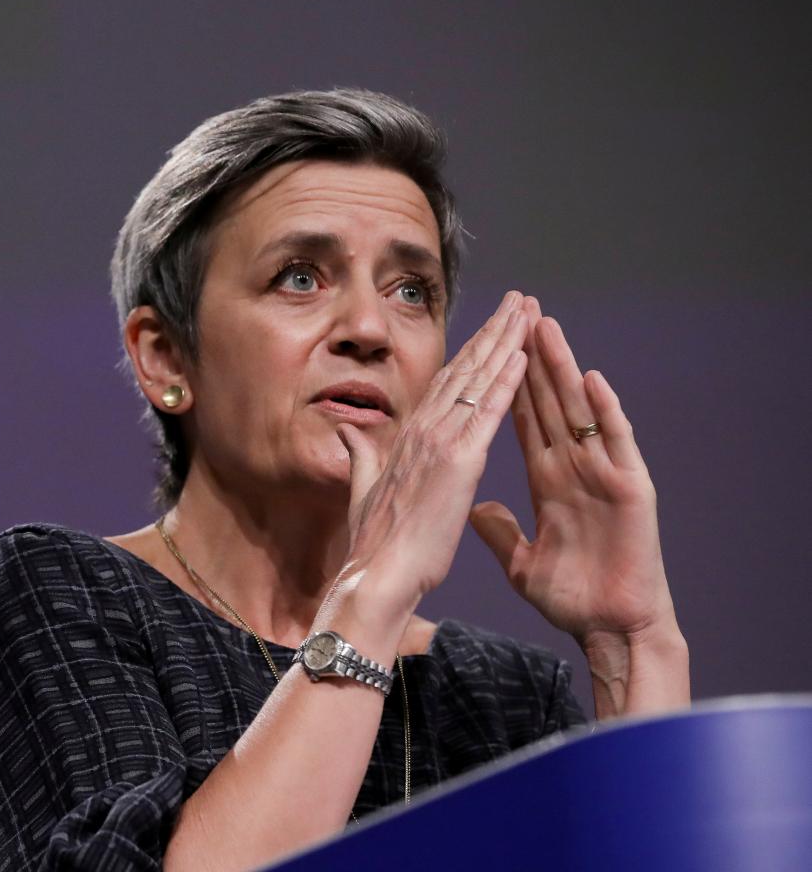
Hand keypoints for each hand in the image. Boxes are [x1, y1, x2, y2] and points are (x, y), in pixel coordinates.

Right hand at [333, 291, 529, 615]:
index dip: (471, 350)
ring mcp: (441, 442)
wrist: (376, 575)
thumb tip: (346, 428)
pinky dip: (507, 380)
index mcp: (406, 436)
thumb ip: (360, 453)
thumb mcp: (363, 489)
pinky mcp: (459, 462)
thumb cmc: (374, 544)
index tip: (492, 325)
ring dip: (507, 342)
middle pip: (466, 369)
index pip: (446, 383)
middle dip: (495, 331)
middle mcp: (423, 430)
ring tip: (528, 311)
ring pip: (480, 380)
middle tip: (520, 299)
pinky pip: (489, 412)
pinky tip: (524, 354)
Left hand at [470, 299, 676, 643]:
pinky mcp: (630, 490)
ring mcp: (603, 473)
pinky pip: (616, 444)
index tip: (486, 344)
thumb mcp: (521, 560)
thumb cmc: (572, 597)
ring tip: (545, 327)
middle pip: (547, 402)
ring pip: (579, 411)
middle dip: (530, 357)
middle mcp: (575, 467)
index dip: (504, 381)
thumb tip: (475, 508)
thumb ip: (500, 530)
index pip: (520, 418)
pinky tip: (591, 381)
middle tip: (516, 311)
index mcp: (548, 479)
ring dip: (563, 369)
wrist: (610, 628)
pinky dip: (605, 412)